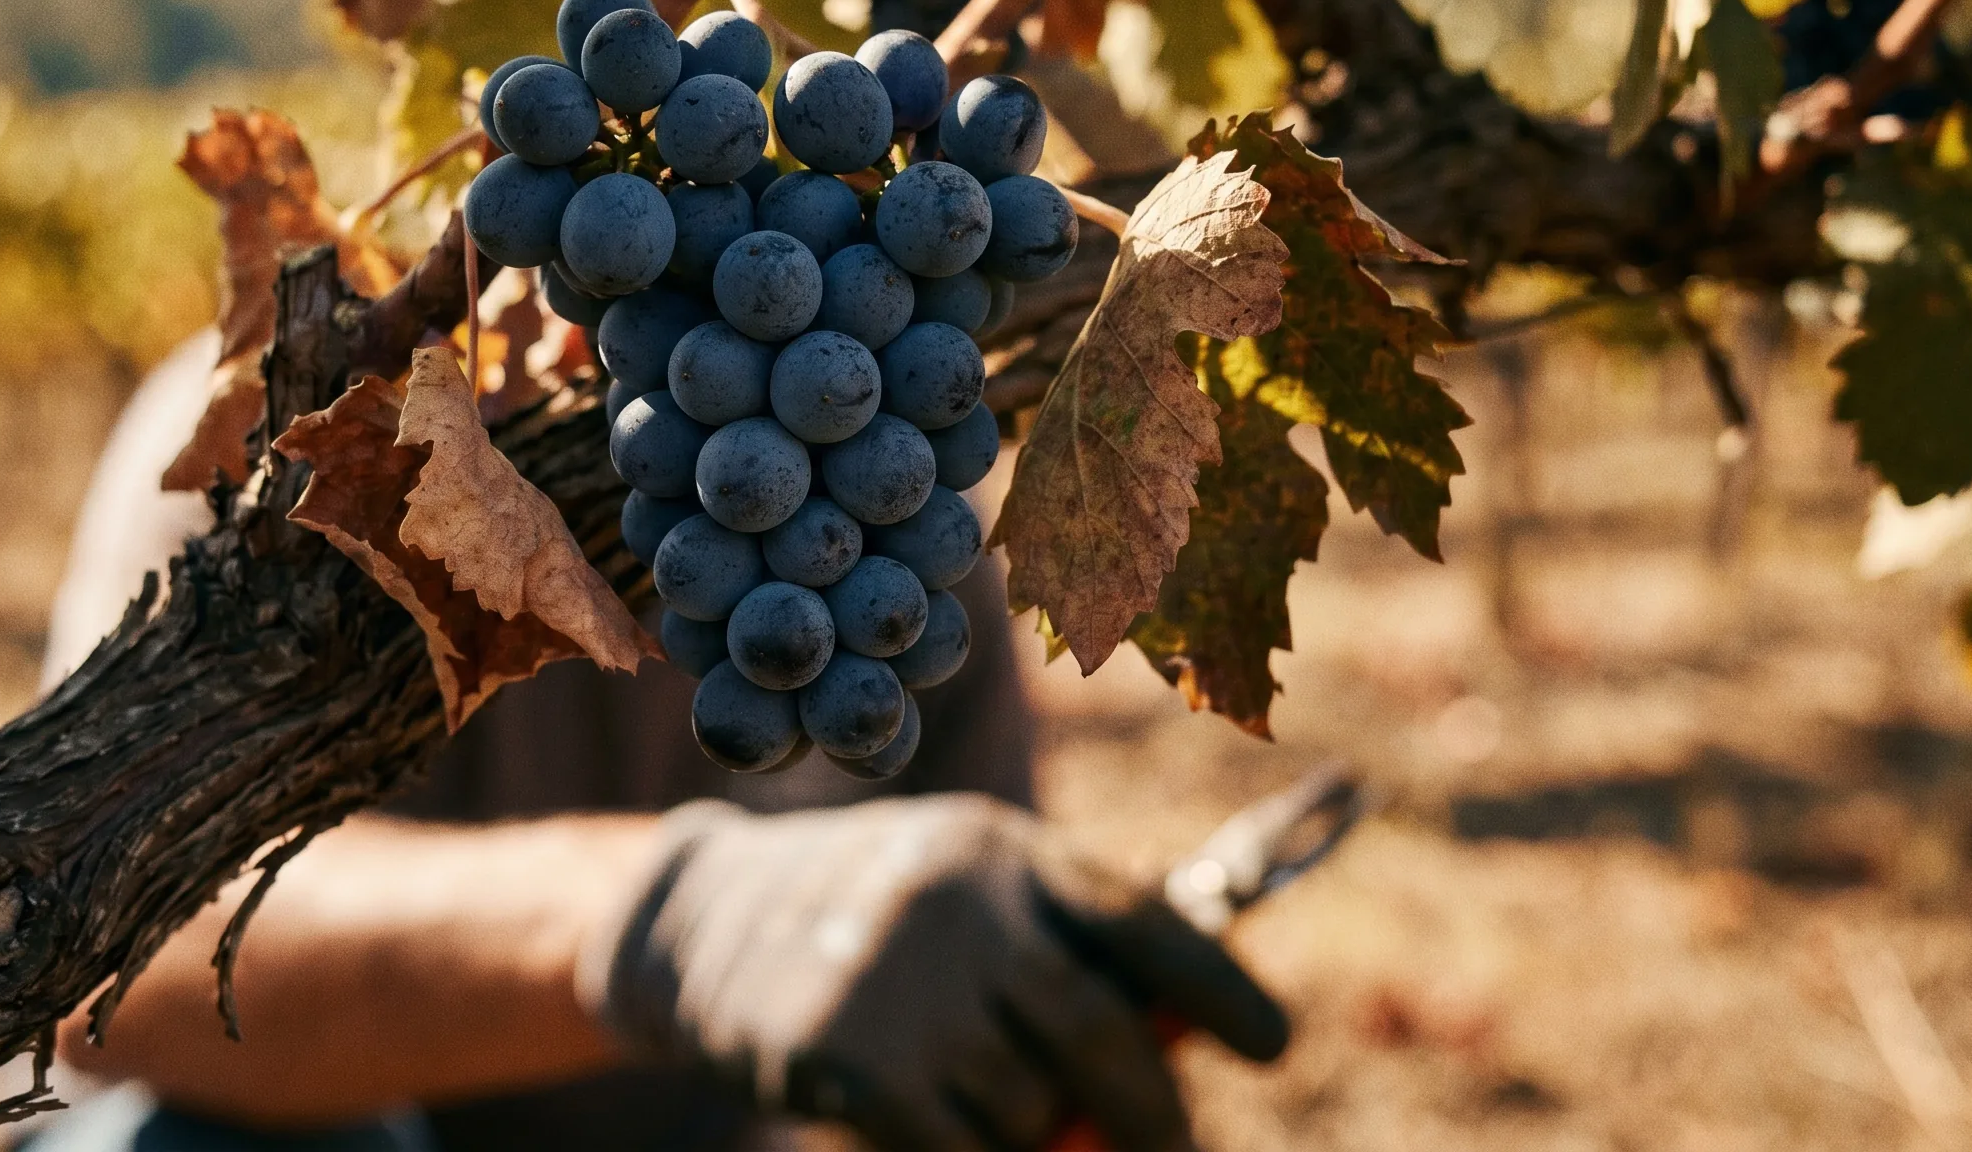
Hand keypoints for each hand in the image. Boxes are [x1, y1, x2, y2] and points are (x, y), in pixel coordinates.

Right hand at [576, 795, 1288, 1151]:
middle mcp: (959, 906)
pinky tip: (951, 1136)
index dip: (1221, 989)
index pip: (1145, 921)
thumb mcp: (968, 889)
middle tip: (1169, 1149)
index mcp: (1007, 850)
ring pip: (1033, 1112)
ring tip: (995, 1108)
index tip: (1271, 1046)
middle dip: (1153, 1115)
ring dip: (1036, 1135)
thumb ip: (1067, 950)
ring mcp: (898, 984)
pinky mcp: (844, 1060)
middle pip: (1105, 1036)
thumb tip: (1182, 1052)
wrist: (700, 922)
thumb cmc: (872, 913)